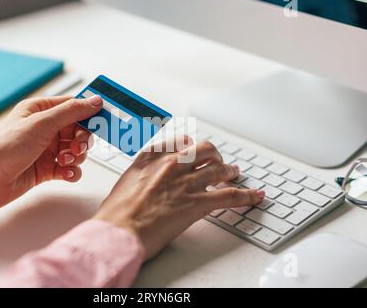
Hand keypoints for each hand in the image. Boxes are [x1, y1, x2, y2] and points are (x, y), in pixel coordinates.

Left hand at [0, 95, 102, 219]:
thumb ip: (71, 112)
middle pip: (79, 130)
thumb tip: (94, 101)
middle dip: (83, 140)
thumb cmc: (1, 149)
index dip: (90, 113)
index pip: (74, 106)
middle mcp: (44, 129)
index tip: (104, 119)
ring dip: (76, 157)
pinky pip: (69, 168)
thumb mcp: (41, 124)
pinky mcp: (46, 169)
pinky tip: (66, 174)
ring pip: (76, 150)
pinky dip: (72, 172)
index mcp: (40, 111)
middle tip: (78, 146)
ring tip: (64, 161)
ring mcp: (45, 150)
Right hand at [94, 137, 263, 259]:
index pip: (180, 142)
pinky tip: (255, 196)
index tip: (195, 149)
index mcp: (151, 157)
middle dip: (214, 156)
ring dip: (230, 171)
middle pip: (204, 150)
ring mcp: (186, 182)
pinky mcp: (198, 203)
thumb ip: (142, 175)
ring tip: (234, 174)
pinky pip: (230, 195)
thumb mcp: (125, 182)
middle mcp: (171, 164)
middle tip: (217, 163)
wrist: (119, 230)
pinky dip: (246, 195)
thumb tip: (149, 181)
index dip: (192, 146)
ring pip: (219, 168)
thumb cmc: (116, 212)